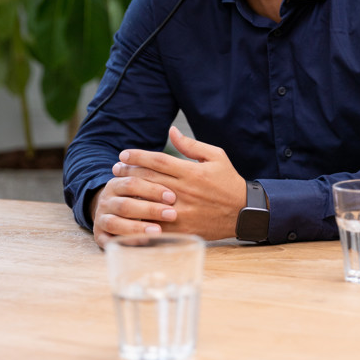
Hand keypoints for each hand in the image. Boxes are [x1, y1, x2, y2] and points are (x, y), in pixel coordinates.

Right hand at [90, 172, 178, 249]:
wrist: (110, 212)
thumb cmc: (134, 197)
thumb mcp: (139, 185)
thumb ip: (153, 180)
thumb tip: (177, 185)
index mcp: (115, 184)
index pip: (132, 183)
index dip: (152, 190)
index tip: (172, 197)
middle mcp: (106, 201)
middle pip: (125, 204)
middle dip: (150, 209)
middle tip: (172, 214)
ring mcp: (101, 219)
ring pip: (115, 223)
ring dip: (137, 227)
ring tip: (158, 231)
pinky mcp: (100, 236)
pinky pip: (109, 241)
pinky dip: (126, 241)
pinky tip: (143, 243)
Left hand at [111, 126, 246, 240]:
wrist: (244, 212)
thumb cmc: (228, 181)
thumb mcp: (215, 156)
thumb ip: (191, 145)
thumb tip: (171, 132)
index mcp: (191, 172)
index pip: (158, 160)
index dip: (137, 156)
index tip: (123, 154)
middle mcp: (185, 191)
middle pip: (149, 179)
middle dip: (129, 172)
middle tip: (116, 169)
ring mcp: (183, 211)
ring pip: (149, 200)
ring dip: (131, 193)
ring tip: (119, 187)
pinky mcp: (183, 227)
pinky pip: (156, 222)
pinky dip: (142, 216)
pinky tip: (130, 211)